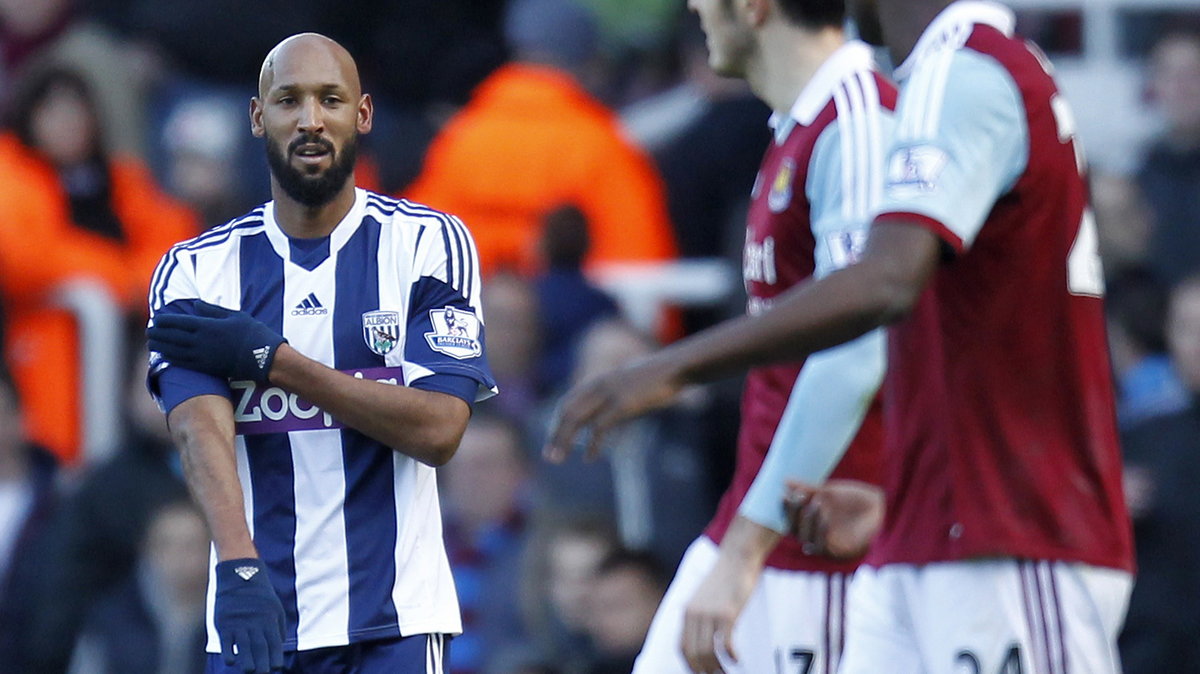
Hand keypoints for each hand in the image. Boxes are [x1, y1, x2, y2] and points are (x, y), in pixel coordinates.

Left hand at [148, 301, 285, 383]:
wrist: (263, 357)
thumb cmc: (252, 333)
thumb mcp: (235, 315)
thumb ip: (212, 310)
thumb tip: (195, 305)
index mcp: (207, 325)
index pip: (178, 322)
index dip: (165, 320)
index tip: (156, 318)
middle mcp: (201, 341)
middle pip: (172, 337)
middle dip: (159, 333)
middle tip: (149, 331)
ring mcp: (202, 356)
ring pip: (174, 350)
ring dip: (161, 346)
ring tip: (152, 343)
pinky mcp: (206, 367)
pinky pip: (183, 362)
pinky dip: (171, 358)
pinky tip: (165, 356)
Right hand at [214, 558, 285, 673]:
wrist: (239, 575)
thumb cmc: (259, 595)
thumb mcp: (274, 607)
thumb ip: (277, 627)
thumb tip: (280, 646)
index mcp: (269, 619)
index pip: (274, 643)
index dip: (275, 657)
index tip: (277, 667)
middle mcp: (255, 623)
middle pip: (260, 647)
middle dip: (263, 664)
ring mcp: (239, 623)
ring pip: (244, 647)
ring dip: (247, 661)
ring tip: (249, 671)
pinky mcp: (224, 623)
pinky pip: (227, 641)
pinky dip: (229, 652)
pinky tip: (231, 662)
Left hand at [543, 354, 683, 461]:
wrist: (675, 368)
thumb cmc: (656, 379)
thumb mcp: (629, 385)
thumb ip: (616, 398)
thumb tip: (610, 416)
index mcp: (598, 380)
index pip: (568, 402)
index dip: (558, 422)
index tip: (553, 439)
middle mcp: (598, 385)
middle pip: (568, 411)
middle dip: (555, 434)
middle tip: (548, 456)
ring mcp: (609, 393)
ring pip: (577, 419)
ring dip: (564, 441)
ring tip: (557, 459)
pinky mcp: (623, 404)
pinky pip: (600, 427)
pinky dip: (592, 445)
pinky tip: (589, 458)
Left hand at [681, 558, 757, 673]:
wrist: (737, 556)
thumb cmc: (725, 578)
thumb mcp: (704, 597)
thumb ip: (700, 615)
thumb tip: (703, 636)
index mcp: (687, 611)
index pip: (682, 647)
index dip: (690, 665)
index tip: (701, 672)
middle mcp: (695, 614)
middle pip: (694, 653)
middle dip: (704, 671)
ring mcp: (710, 613)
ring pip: (708, 652)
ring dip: (718, 667)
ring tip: (728, 672)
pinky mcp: (727, 613)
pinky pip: (725, 643)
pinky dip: (731, 656)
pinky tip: (738, 660)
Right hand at [785, 479, 884, 559]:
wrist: (875, 505)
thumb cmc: (851, 498)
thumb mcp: (827, 492)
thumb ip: (807, 489)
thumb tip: (785, 480)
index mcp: (810, 522)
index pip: (790, 521)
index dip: (785, 511)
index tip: (783, 495)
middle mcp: (815, 535)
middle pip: (795, 532)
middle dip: (794, 515)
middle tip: (798, 497)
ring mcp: (827, 544)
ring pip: (807, 540)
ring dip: (808, 522)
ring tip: (816, 502)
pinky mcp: (840, 551)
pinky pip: (823, 547)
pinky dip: (821, 533)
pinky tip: (824, 518)